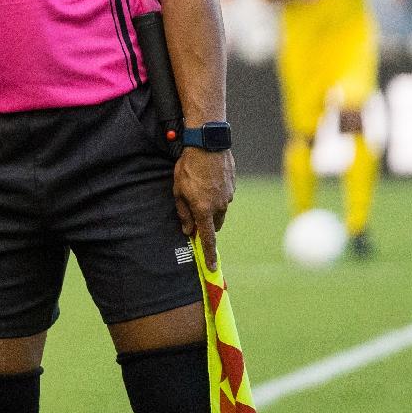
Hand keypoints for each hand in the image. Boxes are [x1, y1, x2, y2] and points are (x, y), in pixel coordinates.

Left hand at [174, 147, 235, 266]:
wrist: (208, 145)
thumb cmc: (188, 167)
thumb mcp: (178, 190)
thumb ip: (184, 213)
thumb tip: (188, 231)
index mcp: (204, 210)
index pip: (208, 238)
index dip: (209, 254)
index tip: (211, 267)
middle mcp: (220, 206)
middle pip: (214, 224)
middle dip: (207, 223)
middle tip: (194, 211)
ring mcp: (229, 197)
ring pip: (220, 210)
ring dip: (211, 207)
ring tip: (199, 188)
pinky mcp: (233, 187)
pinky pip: (224, 197)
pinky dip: (217, 194)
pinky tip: (208, 180)